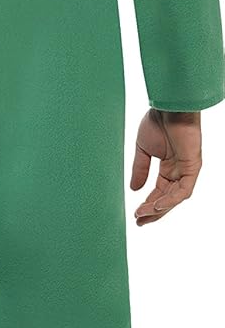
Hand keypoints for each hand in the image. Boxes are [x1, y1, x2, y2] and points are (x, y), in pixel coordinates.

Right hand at [130, 108, 201, 225]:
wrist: (168, 106)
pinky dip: (170, 200)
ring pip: (175, 198)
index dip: (147, 205)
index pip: (159, 192)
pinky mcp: (193, 167)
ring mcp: (187, 170)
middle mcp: (179, 171)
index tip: (135, 214)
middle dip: (153, 212)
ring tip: (142, 214)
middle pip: (167, 199)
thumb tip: (134, 190)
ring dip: (159, 208)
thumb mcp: (143, 149)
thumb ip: (140, 170)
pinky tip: (156, 205)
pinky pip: (183, 190)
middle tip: (139, 221)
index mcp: (168, 167)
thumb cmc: (158, 121)